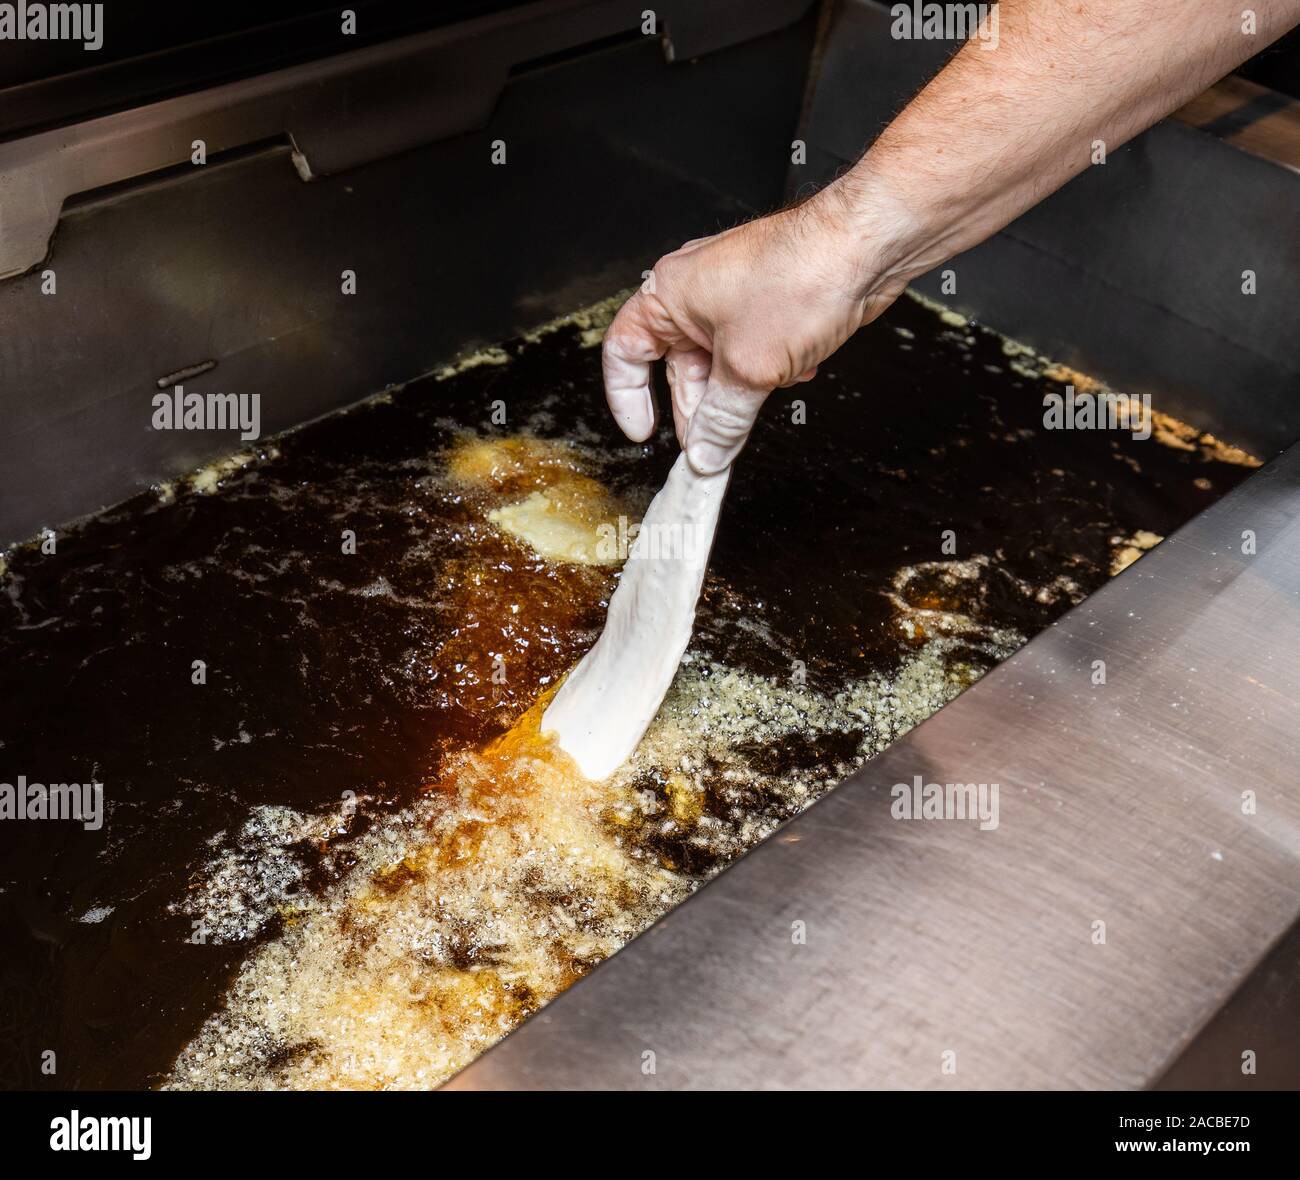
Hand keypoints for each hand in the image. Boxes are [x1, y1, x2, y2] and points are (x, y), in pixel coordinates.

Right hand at [602, 192, 910, 474]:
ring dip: (740, 392)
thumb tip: (706, 451)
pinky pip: (755, 350)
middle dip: (698, 409)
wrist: (868, 244)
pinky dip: (769, 370)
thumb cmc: (803, 273)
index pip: (624, 352)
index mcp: (669, 293)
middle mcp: (696, 290)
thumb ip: (722, 419)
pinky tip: (794, 374)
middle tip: (711, 446)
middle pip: (678, 366)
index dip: (626, 398)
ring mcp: (735, 295)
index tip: (644, 432)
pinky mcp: (771, 302)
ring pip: (721, 363)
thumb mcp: (749, 367)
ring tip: (758, 410)